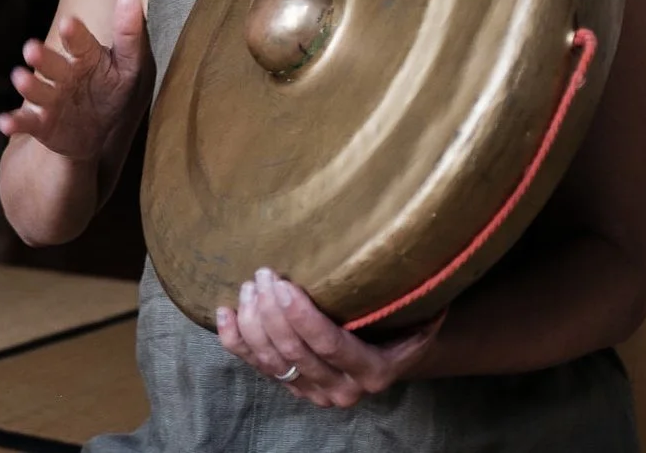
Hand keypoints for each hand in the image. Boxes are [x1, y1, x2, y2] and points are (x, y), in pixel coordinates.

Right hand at [0, 0, 146, 161]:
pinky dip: (14, 122)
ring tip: (21, 79)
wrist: (101, 130)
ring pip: (38, 90)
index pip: (81, 42)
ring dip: (29, 85)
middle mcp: (65, 74)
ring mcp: (52, 98)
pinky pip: (27, 122)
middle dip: (43, 57)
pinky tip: (4, 121)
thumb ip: (130, 33)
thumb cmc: (116, 89)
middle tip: (32, 49)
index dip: (75, 33)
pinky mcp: (42, 123)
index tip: (68, 23)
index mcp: (87, 56)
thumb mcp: (131, 63)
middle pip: (53, 64)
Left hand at [216, 267, 443, 407]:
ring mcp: (312, 391)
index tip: (284, 284)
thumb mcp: (420, 313)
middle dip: (273, 311)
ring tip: (251, 284)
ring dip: (254, 321)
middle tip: (265, 273)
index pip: (328, 345)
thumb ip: (411, 295)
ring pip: (271, 361)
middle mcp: (340, 389)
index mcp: (371, 372)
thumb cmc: (407, 324)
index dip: (302, 317)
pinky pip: (256, 366)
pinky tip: (225, 313)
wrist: (397, 355)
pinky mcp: (292, 385)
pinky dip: (236, 341)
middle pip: (294, 352)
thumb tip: (414, 255)